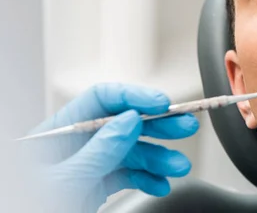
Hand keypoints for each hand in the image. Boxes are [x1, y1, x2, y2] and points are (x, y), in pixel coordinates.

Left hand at [26, 83, 198, 212]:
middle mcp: (73, 146)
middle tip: (185, 125)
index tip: (162, 103)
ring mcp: (86, 166)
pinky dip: (146, 179)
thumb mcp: (65, 180)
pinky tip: (160, 184)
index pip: (101, 100)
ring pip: (130, 152)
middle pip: (123, 123)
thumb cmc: (27, 209)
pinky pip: (126, 175)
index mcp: (56, 133)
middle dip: (158, 126)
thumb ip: (99, 150)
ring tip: (178, 166)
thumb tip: (130, 120)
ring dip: (158, 158)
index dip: (134, 97)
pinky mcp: (94, 186)